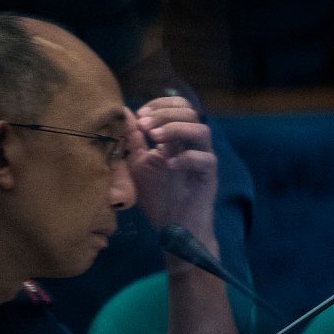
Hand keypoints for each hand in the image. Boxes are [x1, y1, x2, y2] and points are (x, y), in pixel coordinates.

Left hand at [124, 96, 217, 237]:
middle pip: (191, 113)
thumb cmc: (157, 197)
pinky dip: (186, 158)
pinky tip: (168, 165)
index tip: (140, 116)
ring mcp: (203, 160)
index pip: (179, 106)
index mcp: (178, 138)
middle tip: (145, 125)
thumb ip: (133, 139)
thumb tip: (124, 111)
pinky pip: (205, 159)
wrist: (173, 228)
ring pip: (202, 131)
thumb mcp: (138, 163)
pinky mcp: (209, 177)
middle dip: (165, 114)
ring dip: (176, 129)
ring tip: (155, 140)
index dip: (160, 104)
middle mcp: (193, 145)